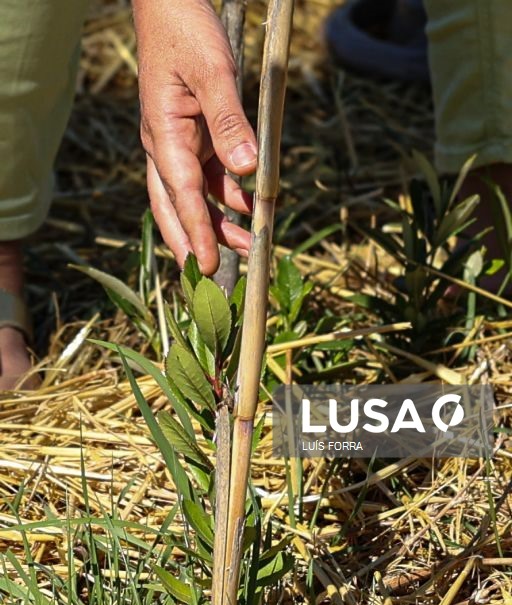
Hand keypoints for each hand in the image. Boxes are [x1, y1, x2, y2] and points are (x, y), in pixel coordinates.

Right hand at [132, 0, 256, 275]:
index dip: (196, 231)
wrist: (170, 4)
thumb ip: (229, 121)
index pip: (181, 193)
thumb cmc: (186, 30)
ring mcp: (178, 143)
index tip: (209, 266)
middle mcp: (165, 146)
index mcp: (163, 134)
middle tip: (215, 275)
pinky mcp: (194, 136)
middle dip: (194, 242)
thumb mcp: (212, 71)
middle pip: (174, 207)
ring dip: (219, 223)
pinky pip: (209, 176)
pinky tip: (249, 204)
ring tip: (251, 244)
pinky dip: (227, 195)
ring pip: (194, 197)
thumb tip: (247, 170)